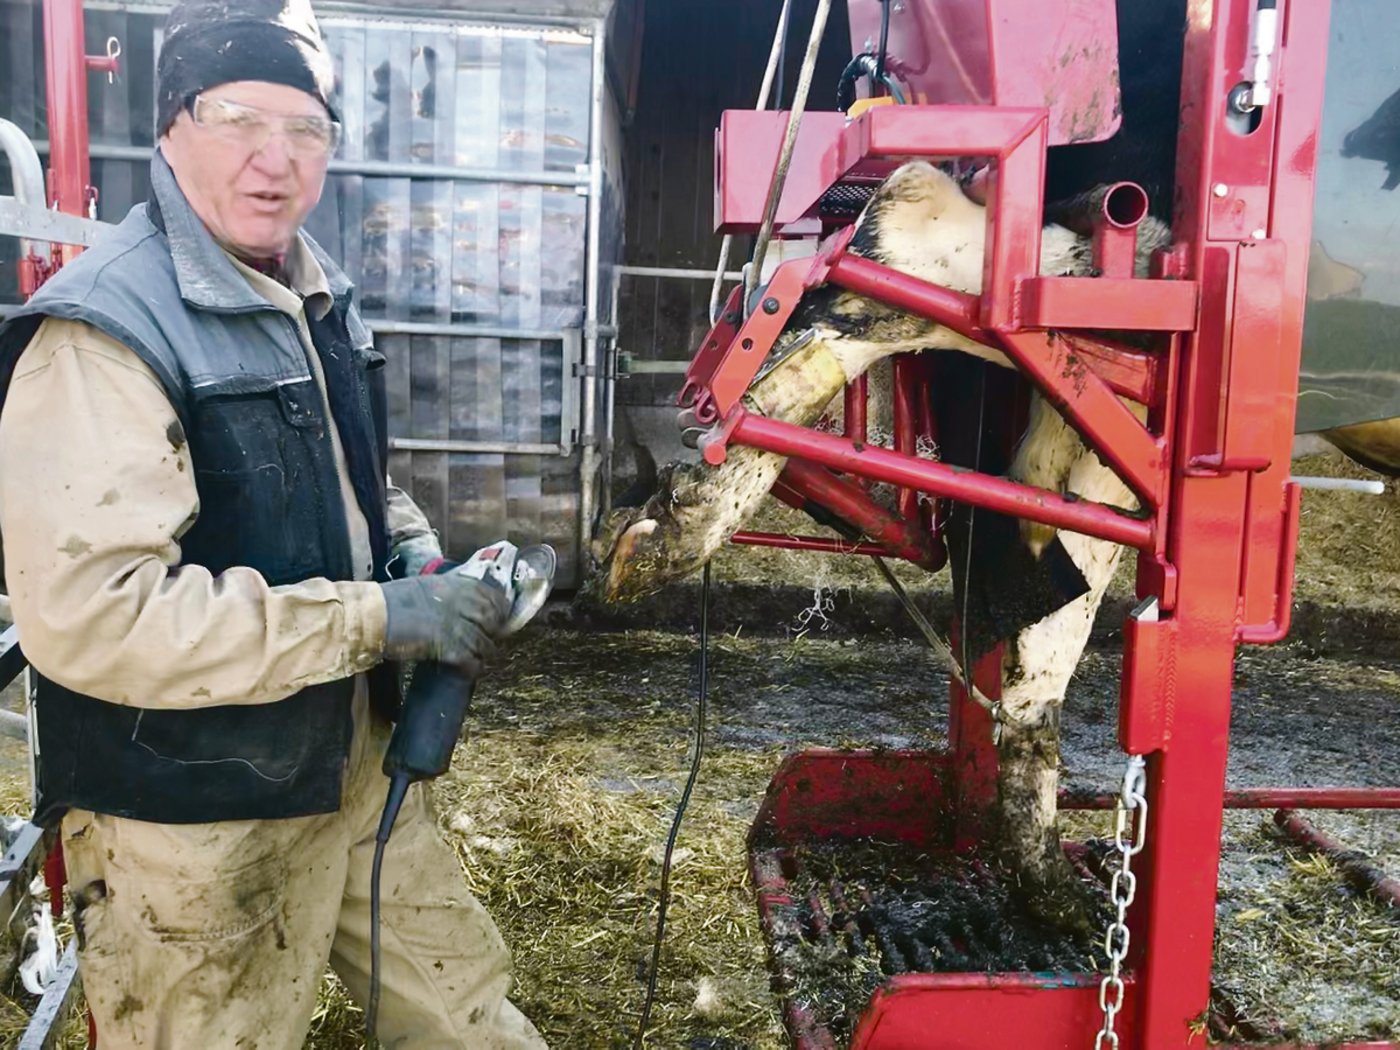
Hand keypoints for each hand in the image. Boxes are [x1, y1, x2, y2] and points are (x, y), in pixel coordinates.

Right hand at [379, 574, 509, 675]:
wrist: (374, 616)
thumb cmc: (393, 600)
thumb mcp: (427, 586)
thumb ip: (449, 593)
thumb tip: (462, 603)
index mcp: (458, 585)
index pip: (494, 598)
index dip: (498, 611)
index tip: (497, 619)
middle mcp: (462, 603)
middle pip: (492, 620)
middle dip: (492, 632)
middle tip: (486, 640)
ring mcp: (458, 626)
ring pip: (484, 643)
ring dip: (481, 652)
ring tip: (474, 656)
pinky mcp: (450, 647)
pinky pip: (471, 661)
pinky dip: (471, 667)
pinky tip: (465, 669)